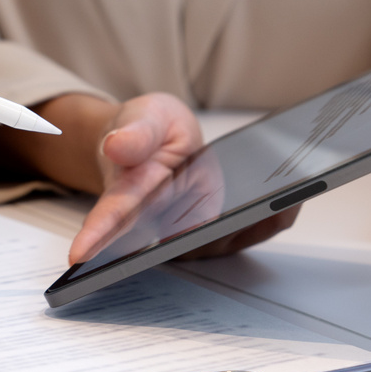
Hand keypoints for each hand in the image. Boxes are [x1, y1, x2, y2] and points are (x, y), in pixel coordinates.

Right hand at [1, 93, 298, 265]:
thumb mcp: (141, 116)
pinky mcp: (218, 233)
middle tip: (234, 221)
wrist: (158, 142)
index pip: (109, 218)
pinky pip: (245, 235)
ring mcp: (189, 234)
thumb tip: (118, 147)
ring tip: (281, 198)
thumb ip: (134, 132)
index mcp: (129, 195)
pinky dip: (269, 220)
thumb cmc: (146, 132)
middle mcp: (157, 226)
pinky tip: (290, 201)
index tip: (80, 255)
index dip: (96, 237)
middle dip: (202, 240)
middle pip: (174, 245)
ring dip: (249, 227)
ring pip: (218, 242)